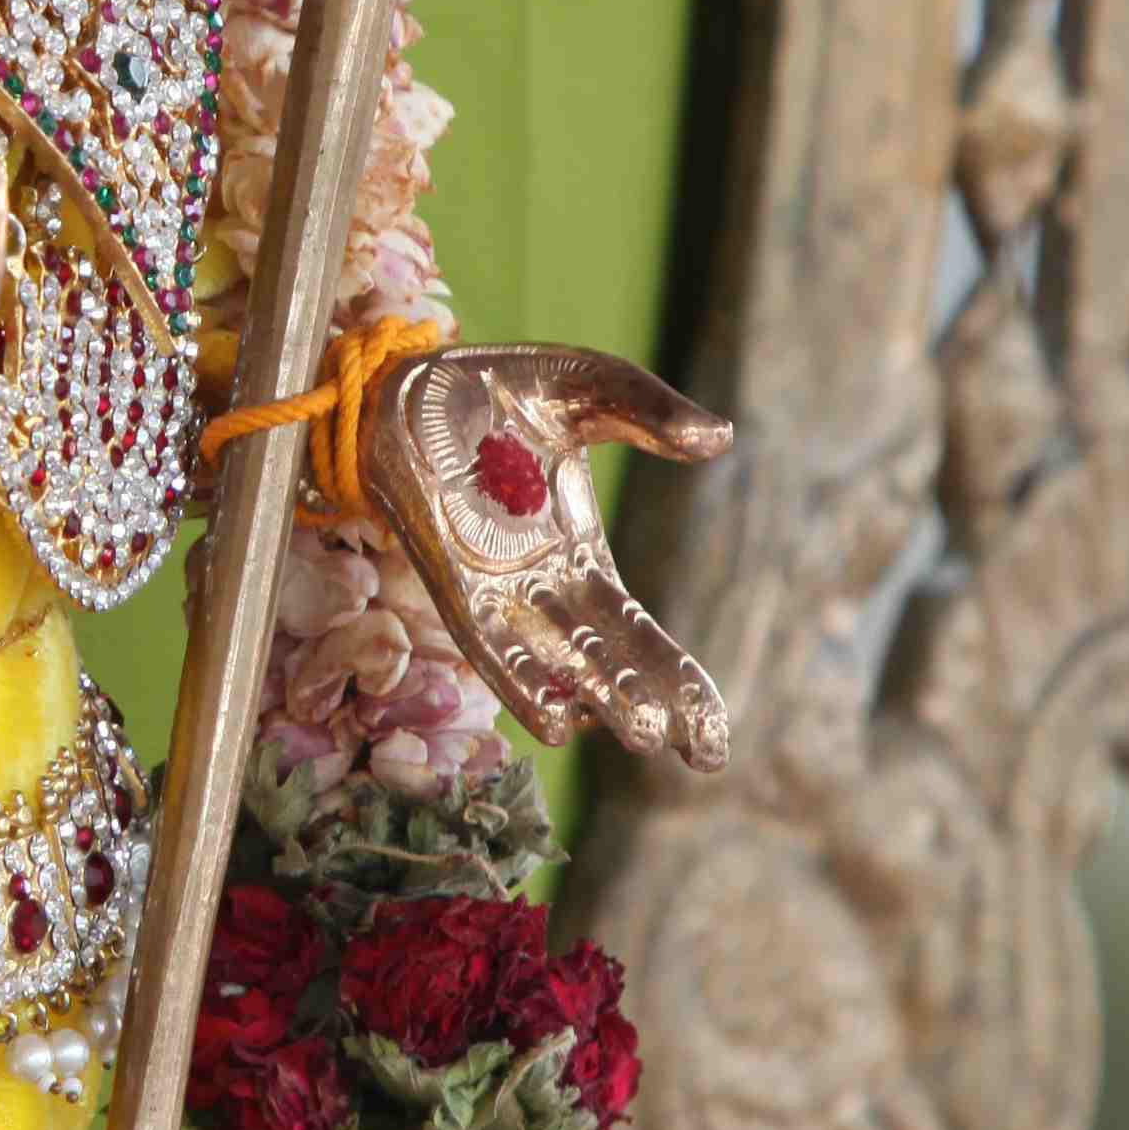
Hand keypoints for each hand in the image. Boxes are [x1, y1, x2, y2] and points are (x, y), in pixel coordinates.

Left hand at [365, 342, 732, 773]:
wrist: (406, 378)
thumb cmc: (494, 387)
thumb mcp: (592, 387)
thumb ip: (650, 412)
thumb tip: (723, 437)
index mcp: (583, 558)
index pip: (640, 640)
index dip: (679, 686)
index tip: (711, 740)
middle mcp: (542, 588)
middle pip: (606, 663)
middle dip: (646, 704)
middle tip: (689, 750)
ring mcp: (496, 589)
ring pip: (554, 662)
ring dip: (593, 698)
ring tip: (637, 733)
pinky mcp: (451, 580)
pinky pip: (489, 643)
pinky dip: (521, 680)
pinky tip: (553, 721)